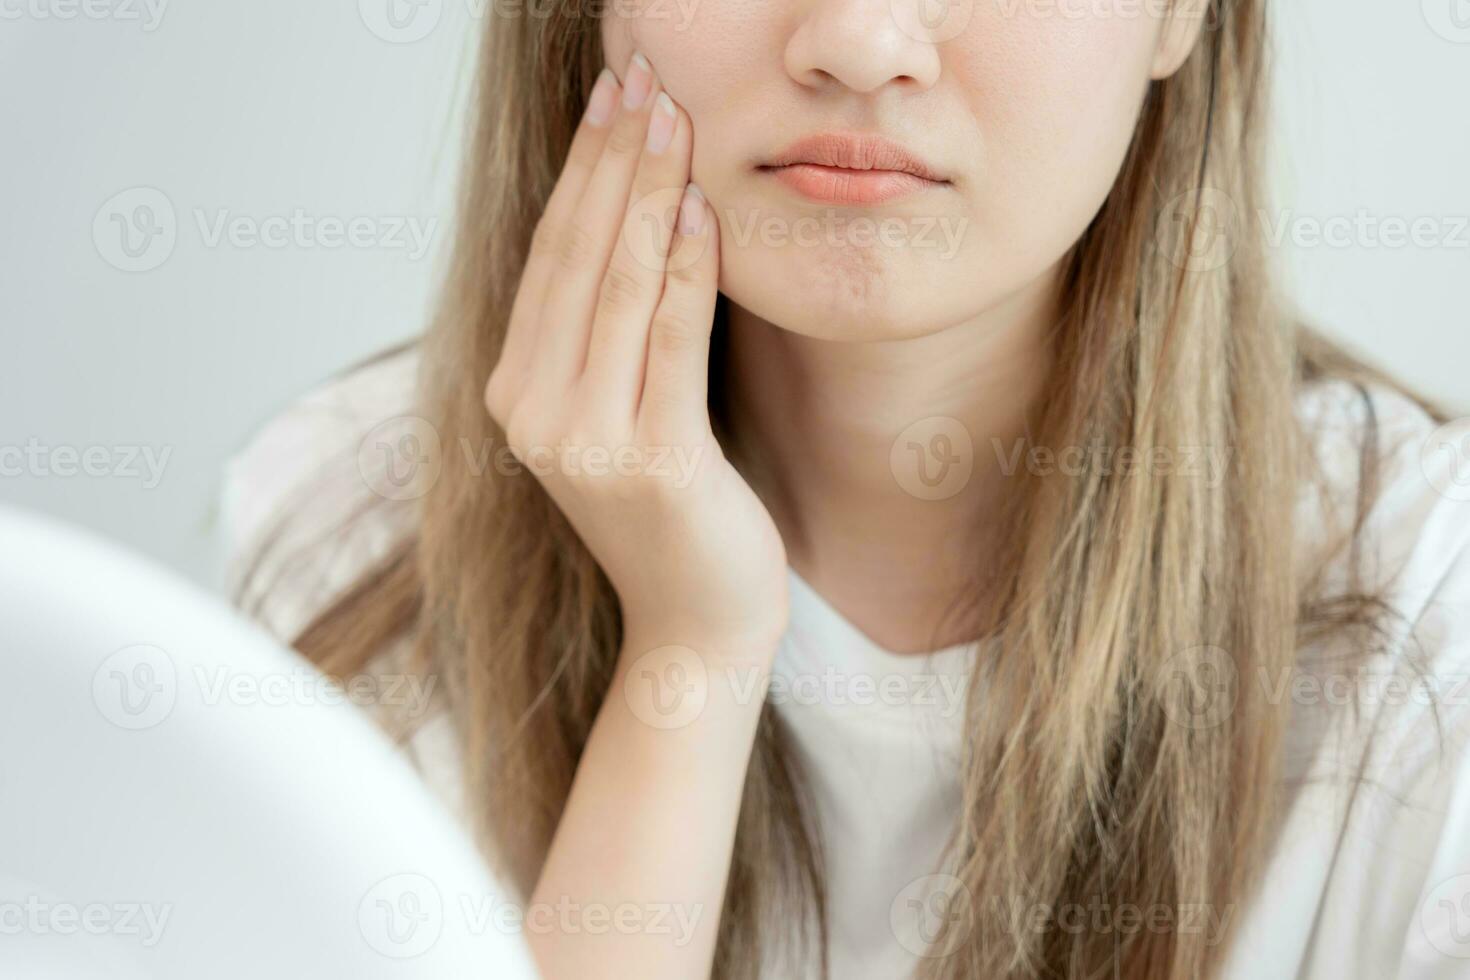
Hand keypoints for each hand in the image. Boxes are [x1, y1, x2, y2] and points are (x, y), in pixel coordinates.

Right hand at [484, 53, 788, 660]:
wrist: (696, 620)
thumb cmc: (671, 510)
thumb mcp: (616, 412)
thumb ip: (605, 333)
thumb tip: (632, 219)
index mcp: (516, 392)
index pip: (551, 256)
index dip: (581, 169)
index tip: (611, 94)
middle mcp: (533, 411)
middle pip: (578, 256)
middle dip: (613, 158)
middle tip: (643, 76)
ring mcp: (584, 439)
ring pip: (620, 285)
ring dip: (649, 191)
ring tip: (675, 117)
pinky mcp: (649, 460)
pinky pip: (670, 340)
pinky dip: (688, 269)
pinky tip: (704, 209)